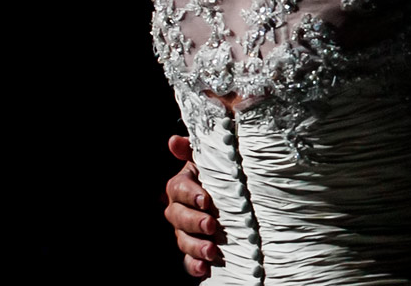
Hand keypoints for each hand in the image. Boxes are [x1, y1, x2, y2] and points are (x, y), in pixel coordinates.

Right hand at [164, 135, 223, 276]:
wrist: (237, 196)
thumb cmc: (221, 173)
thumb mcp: (211, 159)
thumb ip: (194, 149)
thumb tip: (173, 140)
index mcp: (182, 185)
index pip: (178, 189)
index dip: (190, 194)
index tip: (206, 199)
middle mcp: (179, 209)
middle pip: (178, 217)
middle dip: (194, 222)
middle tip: (211, 225)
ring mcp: (185, 231)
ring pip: (183, 240)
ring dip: (195, 246)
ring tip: (211, 250)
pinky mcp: (194, 249)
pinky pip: (189, 260)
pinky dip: (195, 266)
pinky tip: (205, 269)